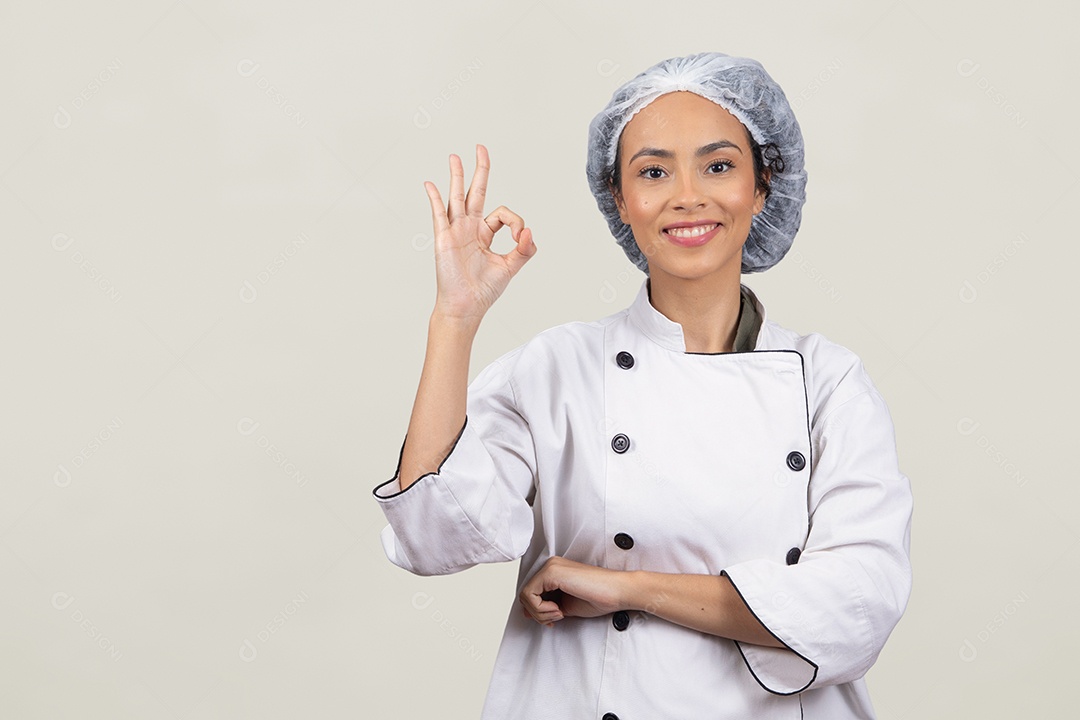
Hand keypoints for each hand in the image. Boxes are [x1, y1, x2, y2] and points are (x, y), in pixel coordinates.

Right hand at [424, 144, 536, 323]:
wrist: (466, 306)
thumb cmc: (484, 290)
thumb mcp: (510, 267)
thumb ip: (524, 250)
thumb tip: (530, 231)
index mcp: (485, 234)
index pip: (503, 214)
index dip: (516, 222)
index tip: (520, 239)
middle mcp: (470, 228)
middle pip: (476, 192)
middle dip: (480, 170)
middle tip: (481, 148)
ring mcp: (456, 231)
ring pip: (457, 197)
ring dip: (457, 176)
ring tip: (455, 157)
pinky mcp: (444, 238)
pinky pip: (439, 214)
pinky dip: (435, 198)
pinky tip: (430, 184)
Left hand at [518, 556, 628, 626]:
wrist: (617, 592)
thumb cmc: (599, 598)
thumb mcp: (566, 605)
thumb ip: (548, 606)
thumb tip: (527, 612)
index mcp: (555, 571)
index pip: (531, 592)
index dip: (537, 611)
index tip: (552, 619)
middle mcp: (551, 565)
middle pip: (526, 594)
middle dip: (538, 613)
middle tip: (556, 618)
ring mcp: (550, 567)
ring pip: (525, 596)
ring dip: (540, 613)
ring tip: (558, 614)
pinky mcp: (551, 572)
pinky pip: (529, 595)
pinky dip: (541, 609)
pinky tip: (558, 610)